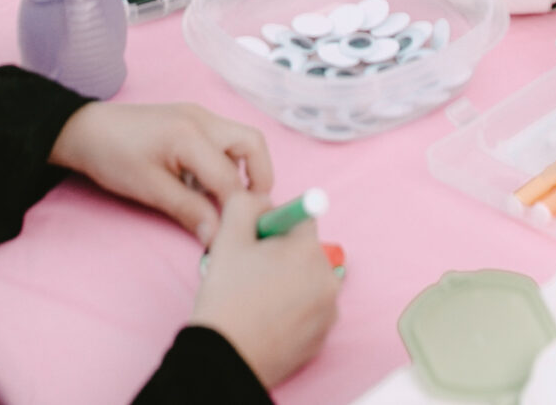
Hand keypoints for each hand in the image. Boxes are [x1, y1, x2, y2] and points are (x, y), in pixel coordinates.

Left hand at [49, 101, 272, 245]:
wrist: (86, 130)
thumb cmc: (113, 157)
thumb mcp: (150, 189)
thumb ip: (188, 211)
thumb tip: (218, 237)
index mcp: (190, 135)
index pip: (230, 179)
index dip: (236, 211)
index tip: (237, 236)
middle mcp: (203, 119)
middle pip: (253, 144)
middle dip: (260, 178)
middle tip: (249, 210)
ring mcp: (198, 115)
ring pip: (241, 140)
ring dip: (241, 170)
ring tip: (222, 200)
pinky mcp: (191, 119)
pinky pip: (223, 140)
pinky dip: (225, 163)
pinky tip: (203, 184)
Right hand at [189, 186, 339, 389]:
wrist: (226, 356)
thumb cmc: (227, 297)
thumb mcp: (228, 237)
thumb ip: (247, 203)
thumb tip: (263, 199)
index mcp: (308, 250)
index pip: (300, 218)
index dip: (274, 226)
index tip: (257, 242)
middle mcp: (328, 278)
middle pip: (306, 250)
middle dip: (282, 255)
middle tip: (252, 272)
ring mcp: (329, 311)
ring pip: (309, 280)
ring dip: (289, 281)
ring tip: (258, 297)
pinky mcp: (324, 336)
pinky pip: (311, 309)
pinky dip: (294, 308)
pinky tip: (268, 317)